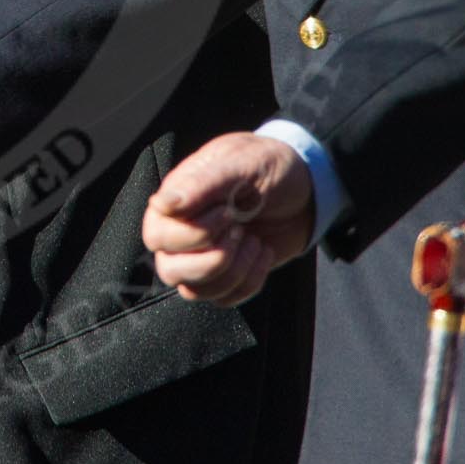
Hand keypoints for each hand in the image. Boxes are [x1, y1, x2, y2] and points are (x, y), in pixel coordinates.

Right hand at [142, 132, 313, 305]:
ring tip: (254, 241)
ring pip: (193, 291)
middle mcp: (181, 232)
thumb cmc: (268, 166)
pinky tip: (263, 251)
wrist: (307, 186)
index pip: (157, 236)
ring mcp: (202, 257)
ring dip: (232, 271)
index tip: (229, 210)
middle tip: (240, 229)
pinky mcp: (227, 275)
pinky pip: (223, 299)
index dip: (194, 232)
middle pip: (168, 269)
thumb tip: (161, 204)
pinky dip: (249, 281)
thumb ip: (200, 184)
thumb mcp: (239, 164)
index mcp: (175, 202)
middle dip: (212, 259)